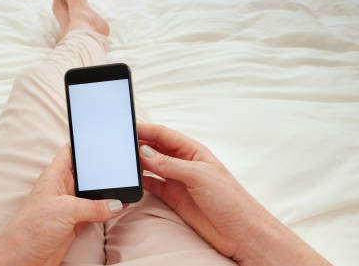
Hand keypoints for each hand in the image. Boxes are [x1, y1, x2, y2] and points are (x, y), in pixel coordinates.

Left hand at [0, 144, 124, 265]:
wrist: (19, 260)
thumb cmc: (29, 230)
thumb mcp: (64, 211)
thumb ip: (93, 206)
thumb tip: (117, 203)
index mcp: (54, 176)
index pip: (71, 151)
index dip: (85, 142)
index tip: (104, 134)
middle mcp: (63, 188)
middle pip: (87, 172)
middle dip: (104, 167)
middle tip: (124, 160)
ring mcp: (70, 206)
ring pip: (94, 193)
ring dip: (108, 191)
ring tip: (127, 184)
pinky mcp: (75, 223)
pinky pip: (97, 212)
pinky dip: (108, 210)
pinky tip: (121, 207)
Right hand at [137, 123, 330, 265]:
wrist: (240, 233)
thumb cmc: (230, 200)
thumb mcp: (198, 176)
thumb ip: (170, 164)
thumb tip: (145, 152)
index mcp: (192, 150)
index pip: (163, 134)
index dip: (144, 129)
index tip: (126, 127)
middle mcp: (183, 163)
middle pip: (155, 148)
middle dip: (137, 144)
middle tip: (118, 144)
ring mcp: (177, 180)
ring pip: (151, 166)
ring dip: (137, 163)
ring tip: (120, 160)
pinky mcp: (173, 197)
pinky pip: (152, 184)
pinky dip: (140, 181)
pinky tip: (131, 179)